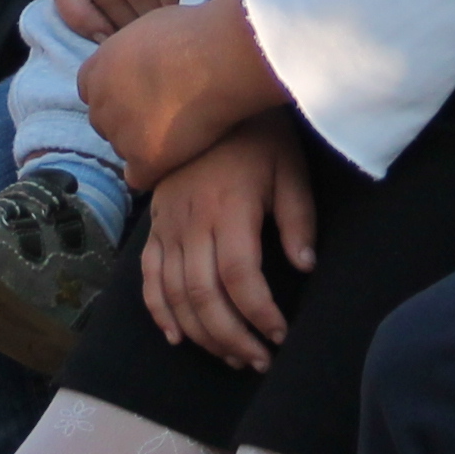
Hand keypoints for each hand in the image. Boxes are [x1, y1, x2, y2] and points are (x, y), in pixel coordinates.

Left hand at [80, 0, 286, 185]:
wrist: (216, 58)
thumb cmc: (192, 33)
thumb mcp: (146, 29)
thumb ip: (131, 52)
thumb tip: (138, 58)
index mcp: (98, 68)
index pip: (91, 91)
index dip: (116, 95)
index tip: (140, 95)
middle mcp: (101, 102)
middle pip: (104, 123)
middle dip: (126, 122)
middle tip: (164, 116)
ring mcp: (120, 133)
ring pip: (123, 151)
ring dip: (144, 147)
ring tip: (179, 135)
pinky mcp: (144, 158)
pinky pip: (139, 178)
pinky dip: (155, 172)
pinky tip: (177, 160)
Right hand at [139, 114, 315, 370]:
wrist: (208, 92)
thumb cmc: (259, 134)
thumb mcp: (290, 167)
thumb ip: (298, 218)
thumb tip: (305, 266)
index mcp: (227, 207)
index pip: (239, 276)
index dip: (259, 313)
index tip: (281, 335)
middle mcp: (190, 220)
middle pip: (202, 294)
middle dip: (232, 338)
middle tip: (259, 361)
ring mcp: (166, 224)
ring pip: (174, 294)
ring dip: (202, 334)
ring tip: (233, 357)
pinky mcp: (154, 224)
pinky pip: (148, 277)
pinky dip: (159, 311)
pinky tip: (179, 337)